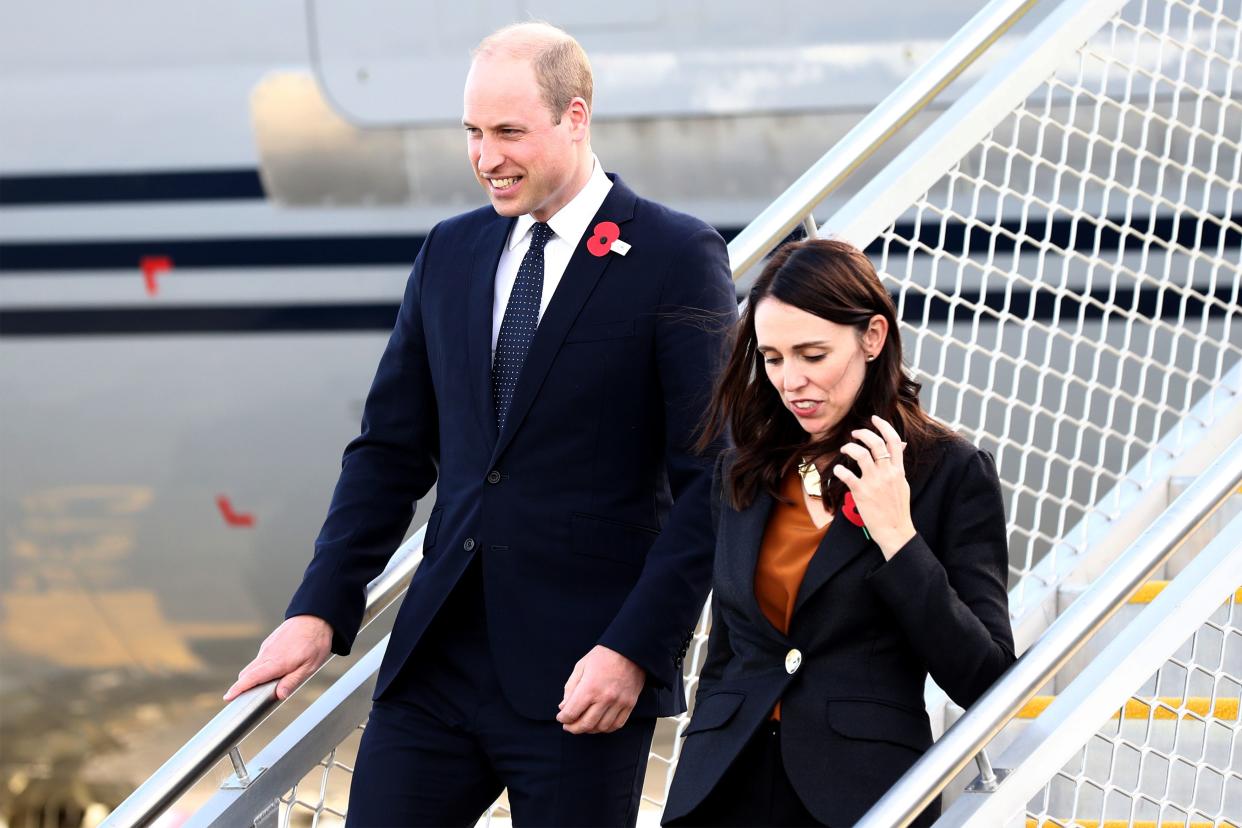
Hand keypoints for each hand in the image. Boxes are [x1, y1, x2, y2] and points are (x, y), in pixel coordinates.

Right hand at [223, 615, 332, 701]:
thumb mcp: (310, 666)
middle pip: (247, 673)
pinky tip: (277, 669)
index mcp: (276, 662)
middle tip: (248, 698)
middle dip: (244, 686)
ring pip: (254, 666)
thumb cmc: (315, 642)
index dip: (238, 689)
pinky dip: (262, 667)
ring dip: (256, 676)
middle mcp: (267, 654)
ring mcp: (267, 647)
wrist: (315, 617)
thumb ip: (293, 681)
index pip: (251, 678)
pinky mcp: (270, 642)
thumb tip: (279, 696)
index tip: (228, 697)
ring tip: (270, 684)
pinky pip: (261, 658)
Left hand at [556, 645, 644, 733]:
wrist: (629, 650)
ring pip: (601, 727)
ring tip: (583, 724)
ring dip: (589, 729)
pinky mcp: (629, 704)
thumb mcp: (581, 666)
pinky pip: (617, 724)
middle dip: (573, 728)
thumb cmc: (603, 656)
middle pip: (586, 724)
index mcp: (590, 688)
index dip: (563, 718)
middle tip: (568, 726)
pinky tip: (599, 724)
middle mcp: (605, 698)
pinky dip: (606, 728)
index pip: (572, 713)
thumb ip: (570, 688)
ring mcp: (619, 703)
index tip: (561, 717)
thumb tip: (563, 707)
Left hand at [833, 414, 916, 558]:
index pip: (894, 441)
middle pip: (876, 443)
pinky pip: (848, 475)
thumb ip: (898, 465)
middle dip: (863, 434)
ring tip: (845, 449)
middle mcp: (887, 473)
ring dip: (850, 448)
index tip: (875, 418)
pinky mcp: (862, 492)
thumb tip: (901, 447)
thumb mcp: (902, 483)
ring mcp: (874, 482)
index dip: (884, 426)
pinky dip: (840, 469)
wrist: (895, 530)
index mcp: (898, 470)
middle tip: (854, 434)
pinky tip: (838, 470)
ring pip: (861, 454)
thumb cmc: (897, 508)